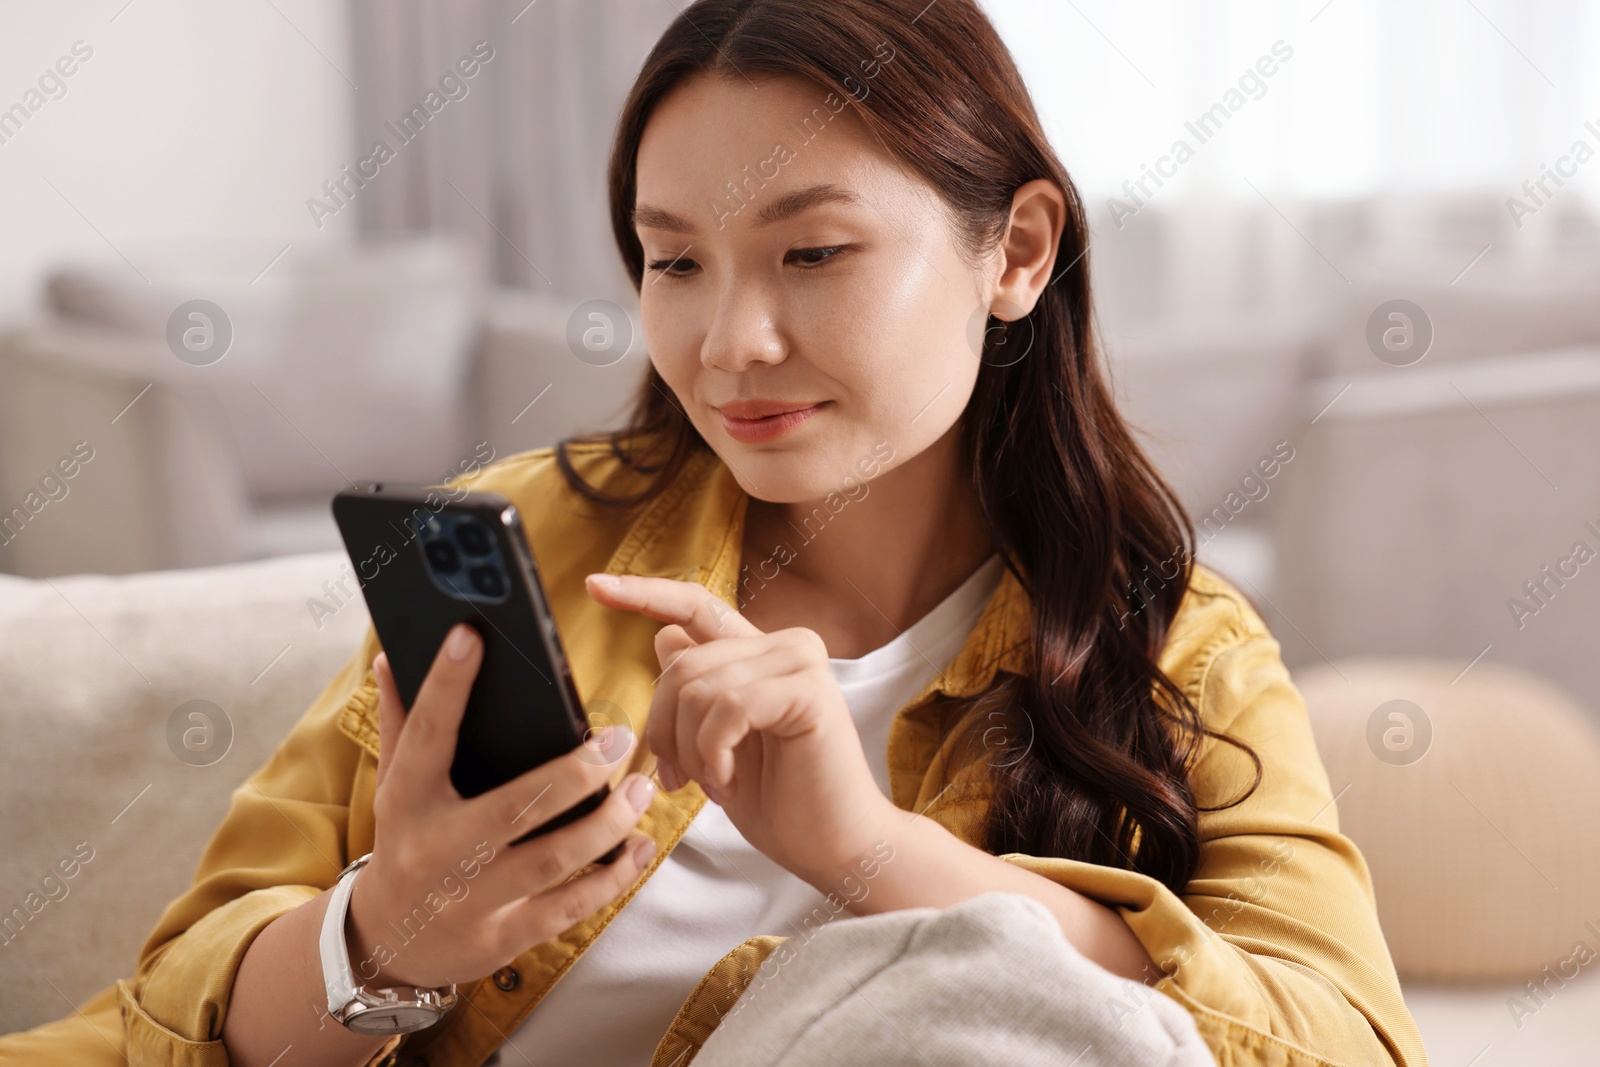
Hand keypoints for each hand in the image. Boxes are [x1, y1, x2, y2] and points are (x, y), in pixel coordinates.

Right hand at [345, 622, 658, 990]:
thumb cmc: (406, 841)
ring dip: (606, 824)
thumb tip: (391, 654)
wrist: (386, 940)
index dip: (447, 684)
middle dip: (574, 774)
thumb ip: (402, 721)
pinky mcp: (502, 935)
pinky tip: (639, 848)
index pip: (429, 734)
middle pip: (512, 806)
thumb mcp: (395, 785)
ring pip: (551, 859)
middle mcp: (439, 848)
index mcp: (409, 798)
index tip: (473, 635)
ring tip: (642, 790)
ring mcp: (471, 897)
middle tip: (621, 739)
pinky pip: (566, 907)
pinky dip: (611, 879)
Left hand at [585, 573, 895, 887]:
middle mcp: (785, 646)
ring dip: (691, 750)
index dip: (642, 593)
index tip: (594, 586)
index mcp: (761, 654)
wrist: (835, 848)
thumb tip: (663, 634)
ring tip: (715, 785)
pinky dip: (714, 753)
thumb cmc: (782, 803)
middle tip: (676, 779)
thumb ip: (697, 691)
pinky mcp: (810, 689)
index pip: (694, 605)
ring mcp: (801, 662)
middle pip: (681, 664)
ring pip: (698, 687)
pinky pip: (726, 707)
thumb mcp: (717, 746)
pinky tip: (730, 782)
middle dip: (664, 729)